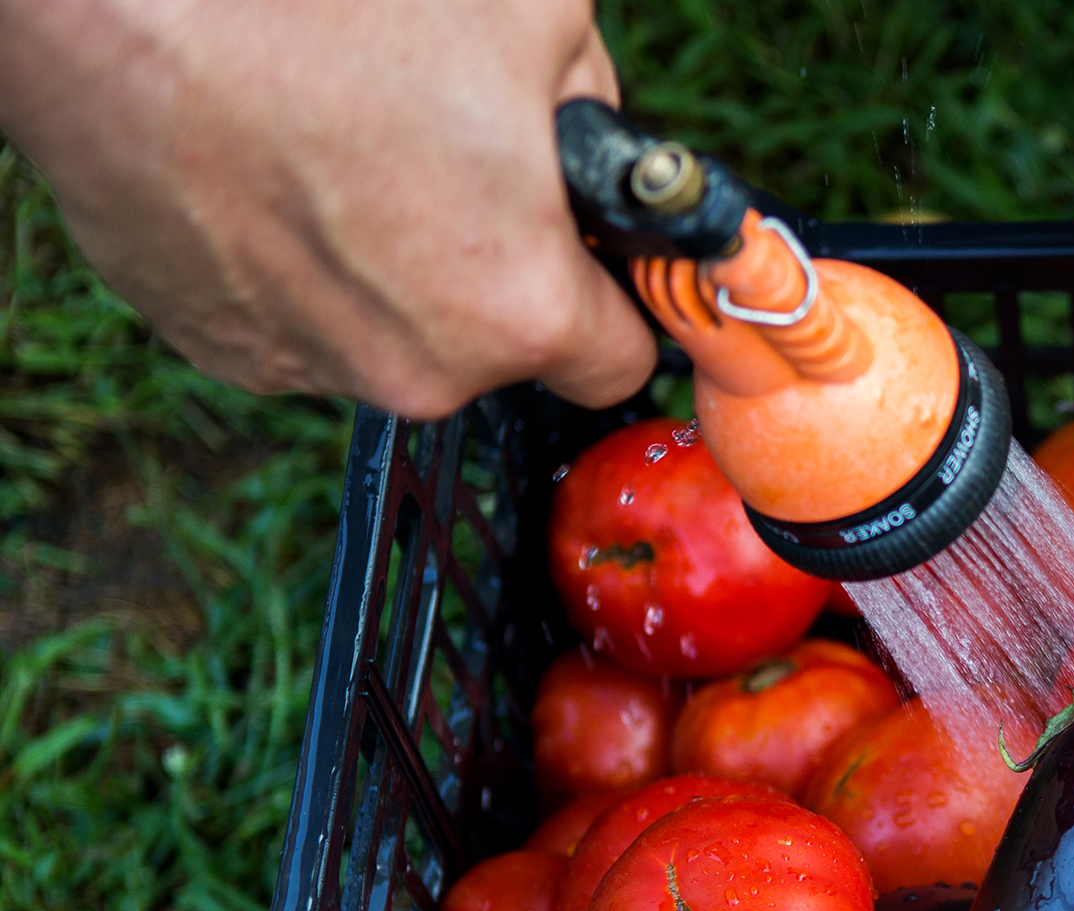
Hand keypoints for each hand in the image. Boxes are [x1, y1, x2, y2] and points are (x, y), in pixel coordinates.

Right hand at [0, 0, 652, 418]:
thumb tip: (600, 148)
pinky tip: (273, 165)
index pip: (618, 360)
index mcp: (517, 307)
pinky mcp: (219, 343)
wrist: (111, 4)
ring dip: (391, 260)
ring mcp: (308, 364)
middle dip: (494, 261)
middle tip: (446, 149)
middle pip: (500, 343)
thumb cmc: (321, 4)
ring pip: (396, 330)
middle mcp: (417, 369)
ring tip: (344, 140)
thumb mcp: (534, 17)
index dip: (612, 293)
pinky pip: (303, 315)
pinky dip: (303, 258)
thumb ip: (596, 108)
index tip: (591, 248)